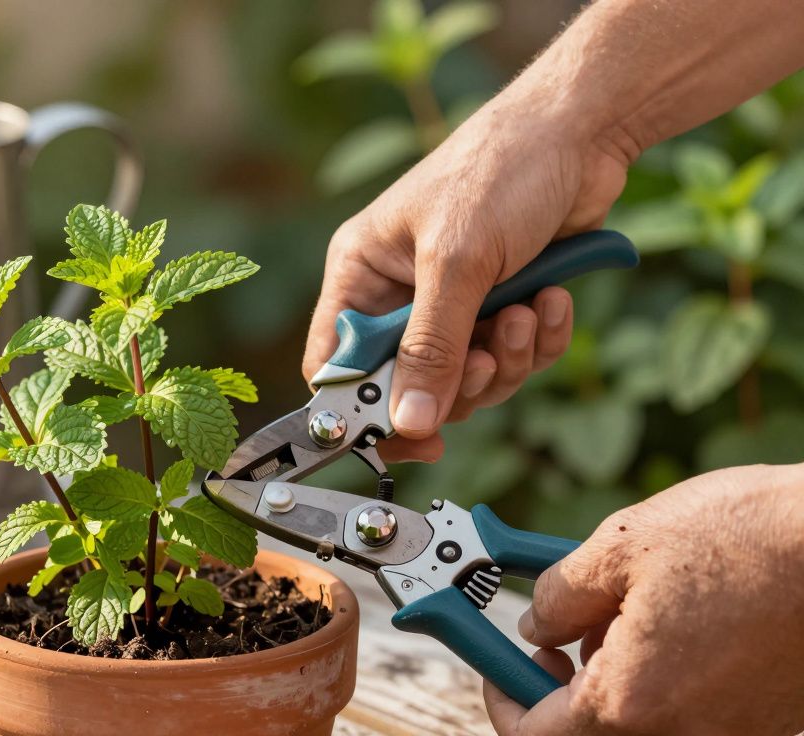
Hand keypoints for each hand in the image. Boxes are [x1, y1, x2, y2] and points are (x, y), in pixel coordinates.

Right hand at [303, 98, 629, 461]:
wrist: (582, 132)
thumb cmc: (498, 172)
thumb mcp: (457, 263)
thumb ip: (430, 348)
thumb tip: (408, 423)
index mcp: (361, 274)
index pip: (335, 364)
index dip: (363, 408)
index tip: (407, 435)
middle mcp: (399, 293)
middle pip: (409, 385)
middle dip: (459, 379)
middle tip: (487, 353)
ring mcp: (453, 301)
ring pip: (468, 379)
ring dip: (506, 358)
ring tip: (525, 312)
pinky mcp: (502, 303)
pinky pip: (512, 357)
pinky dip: (537, 339)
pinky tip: (552, 300)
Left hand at [485, 463, 803, 734]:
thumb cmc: (745, 537)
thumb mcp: (622, 545)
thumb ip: (560, 594)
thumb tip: (535, 621)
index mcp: (632, 700)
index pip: (534, 735)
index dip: (502, 697)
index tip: (496, 666)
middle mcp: (683, 732)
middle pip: (590, 731)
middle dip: (560, 687)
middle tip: (559, 637)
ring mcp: (730, 730)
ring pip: (643, 721)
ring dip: (615, 679)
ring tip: (628, 612)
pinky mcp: (765, 718)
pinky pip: (692, 711)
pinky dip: (666, 679)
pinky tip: (680, 622)